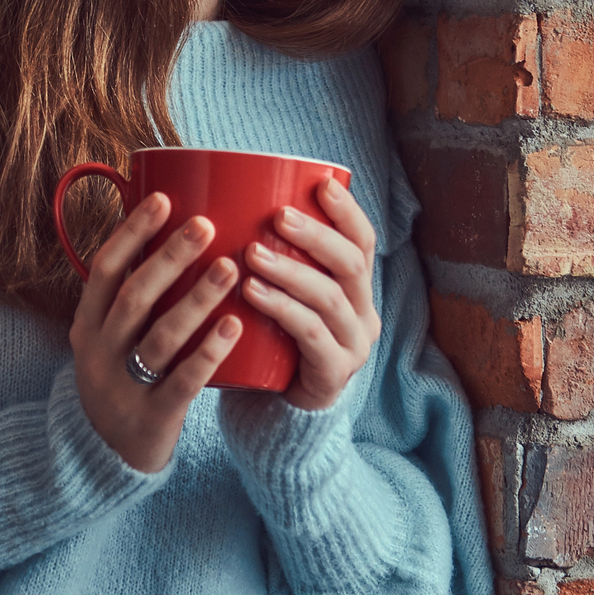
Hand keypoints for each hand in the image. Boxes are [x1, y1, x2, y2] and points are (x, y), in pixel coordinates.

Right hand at [69, 193, 242, 471]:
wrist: (103, 457)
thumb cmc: (122, 377)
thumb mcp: (108, 337)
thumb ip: (131, 293)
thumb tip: (167, 226)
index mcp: (88, 323)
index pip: (105, 268)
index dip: (133, 232)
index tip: (165, 198)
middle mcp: (99, 351)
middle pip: (134, 296)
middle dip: (170, 257)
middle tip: (206, 224)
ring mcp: (123, 386)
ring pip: (160, 336)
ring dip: (197, 298)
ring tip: (231, 267)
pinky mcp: (152, 417)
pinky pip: (183, 381)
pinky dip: (208, 352)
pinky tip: (235, 326)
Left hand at [240, 178, 379, 411]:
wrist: (279, 410)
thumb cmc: (274, 340)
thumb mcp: (282, 295)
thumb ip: (274, 258)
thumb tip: (229, 198)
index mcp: (357, 289)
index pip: (363, 241)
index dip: (346, 212)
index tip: (321, 184)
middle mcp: (364, 314)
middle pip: (351, 264)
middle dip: (315, 236)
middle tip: (278, 216)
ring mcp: (353, 346)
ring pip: (329, 298)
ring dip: (290, 271)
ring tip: (252, 254)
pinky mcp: (333, 373)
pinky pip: (310, 334)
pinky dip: (281, 308)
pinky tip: (252, 292)